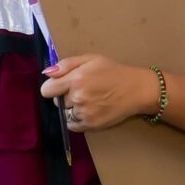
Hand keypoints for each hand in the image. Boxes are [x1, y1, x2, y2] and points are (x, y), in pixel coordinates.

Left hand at [40, 54, 154, 132]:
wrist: (138, 90)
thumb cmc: (114, 72)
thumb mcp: (92, 59)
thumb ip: (67, 64)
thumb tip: (47, 73)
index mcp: (76, 79)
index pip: (46, 90)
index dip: (53, 87)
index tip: (62, 86)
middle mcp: (78, 97)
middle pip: (57, 102)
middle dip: (66, 96)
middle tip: (84, 91)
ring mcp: (84, 113)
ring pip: (66, 113)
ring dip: (73, 108)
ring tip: (90, 101)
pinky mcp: (91, 125)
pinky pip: (73, 125)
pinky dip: (77, 120)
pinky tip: (90, 110)